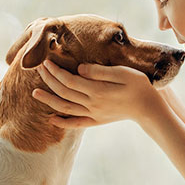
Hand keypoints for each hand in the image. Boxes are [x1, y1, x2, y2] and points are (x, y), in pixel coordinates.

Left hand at [32, 60, 161, 128]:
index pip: (69, 80)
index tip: (46, 61)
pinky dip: (62, 122)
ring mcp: (93, 114)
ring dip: (49, 100)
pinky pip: (76, 123)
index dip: (55, 71)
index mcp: (97, 90)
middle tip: (39, 68)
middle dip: (49, 80)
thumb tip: (80, 68)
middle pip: (64, 92)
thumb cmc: (139, 86)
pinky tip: (51, 119)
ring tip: (34, 93)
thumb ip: (100, 71)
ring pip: (65, 108)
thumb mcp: (123, 73)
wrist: (149, 109)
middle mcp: (92, 104)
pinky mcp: (97, 121)